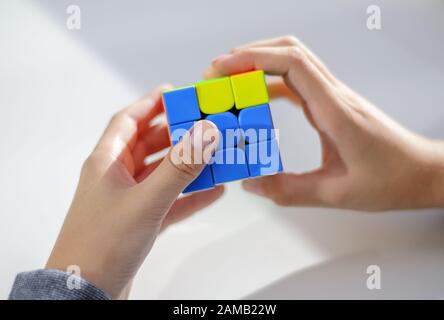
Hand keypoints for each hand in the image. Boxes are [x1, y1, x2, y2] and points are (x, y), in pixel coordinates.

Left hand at [46, 86, 221, 298]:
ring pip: (163, 173)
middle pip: (149, 145)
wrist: (87, 294)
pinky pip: (171, 200)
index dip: (151, 104)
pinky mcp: (141, 222)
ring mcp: (130, 200)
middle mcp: (117, 178)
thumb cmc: (102, 245)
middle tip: (204, 123)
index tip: (176, 93)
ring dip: (188, 164)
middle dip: (177, 133)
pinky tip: (214, 191)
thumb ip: (178, 167)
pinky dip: (191, 194)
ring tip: (214, 154)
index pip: (128, 121)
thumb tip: (205, 133)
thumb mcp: (146, 200)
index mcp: (107, 163)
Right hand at [206, 35, 443, 210]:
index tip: (222, 67)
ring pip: (293, 61)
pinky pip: (297, 81)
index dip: (253, 58)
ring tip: (229, 82)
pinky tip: (256, 98)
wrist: (421, 171)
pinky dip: (271, 82)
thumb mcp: (336, 193)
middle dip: (248, 55)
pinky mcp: (332, 103)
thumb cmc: (390, 179)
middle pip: (289, 51)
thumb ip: (289, 190)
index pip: (292, 64)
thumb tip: (251, 183)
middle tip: (217, 72)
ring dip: (258, 64)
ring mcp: (334, 96)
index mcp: (335, 111)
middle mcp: (334, 95)